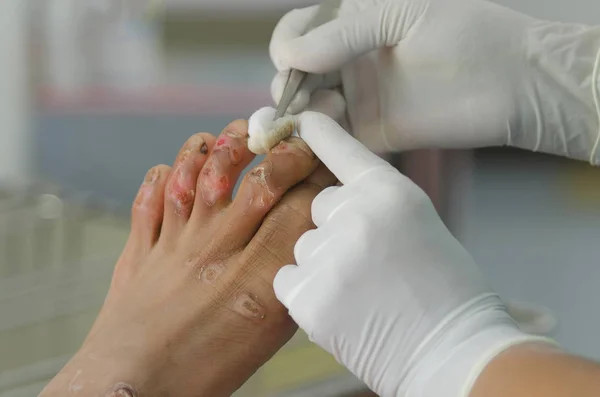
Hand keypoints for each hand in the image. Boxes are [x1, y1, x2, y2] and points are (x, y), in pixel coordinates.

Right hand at [270, 0, 599, 162]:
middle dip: (287, 83)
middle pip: (296, 73)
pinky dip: (317, 137)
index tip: (290, 58)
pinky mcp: (373, 132)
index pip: (299, 31)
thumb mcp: (398, 14)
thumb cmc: (463, 33)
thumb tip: (287, 56)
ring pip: (308, 107)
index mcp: (353, 23)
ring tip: (324, 108)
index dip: (287, 43)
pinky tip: (322, 132)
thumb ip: (342, 33)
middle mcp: (350, 60)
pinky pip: (332, 137)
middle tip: (297, 95)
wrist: (512, 82)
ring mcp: (360, 97)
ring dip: (299, 111)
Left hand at [273, 111, 551, 396]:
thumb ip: (375, 203)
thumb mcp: (418, 223)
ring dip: (320, 262)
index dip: (319, 134)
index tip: (301, 121)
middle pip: (316, 205)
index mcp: (389, 192)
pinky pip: (287, 279)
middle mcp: (355, 215)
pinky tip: (340, 308)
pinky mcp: (308, 297)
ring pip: (301, 244)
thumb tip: (334, 194)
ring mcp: (328, 256)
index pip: (340, 150)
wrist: (452, 350)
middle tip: (366, 260)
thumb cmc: (446, 289)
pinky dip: (306, 292)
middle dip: (332, 227)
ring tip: (359, 291)